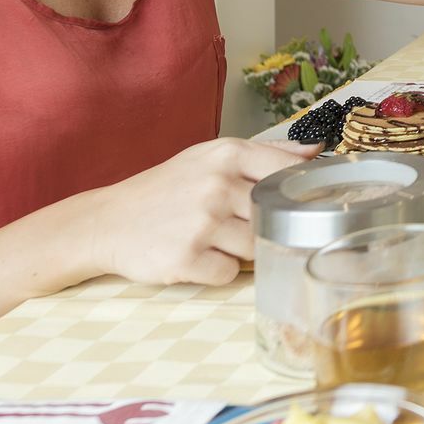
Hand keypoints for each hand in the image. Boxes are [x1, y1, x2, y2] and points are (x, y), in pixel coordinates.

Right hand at [76, 137, 319, 284]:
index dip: (295, 193)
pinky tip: (196, 256)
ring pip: (254, 248)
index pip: (289, 173)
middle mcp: (217, 185)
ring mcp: (202, 223)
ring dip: (238, 250)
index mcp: (227, 154)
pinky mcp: (187, 259)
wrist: (107, 221)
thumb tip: (316, 149)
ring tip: (211, 238)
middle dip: (259, 226)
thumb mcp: (210, 158)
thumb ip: (267, 153)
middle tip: (232, 224)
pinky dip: (217, 270)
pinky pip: (229, 274)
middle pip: (273, 216)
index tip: (292, 203)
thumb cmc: (167, 189)